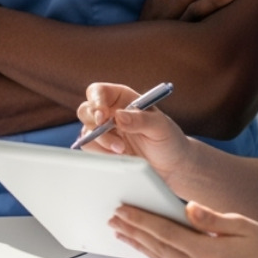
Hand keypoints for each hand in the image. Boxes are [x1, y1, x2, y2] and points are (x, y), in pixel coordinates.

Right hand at [75, 82, 192, 181]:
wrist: (172, 166)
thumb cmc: (169, 140)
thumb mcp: (160, 127)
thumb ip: (140, 120)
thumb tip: (119, 117)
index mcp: (123, 99)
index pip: (99, 91)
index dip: (96, 100)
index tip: (102, 115)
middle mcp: (111, 112)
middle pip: (86, 110)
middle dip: (94, 122)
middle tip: (106, 130)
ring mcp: (105, 131)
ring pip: (87, 131)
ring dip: (102, 141)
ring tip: (122, 149)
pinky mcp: (103, 149)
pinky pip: (90, 148)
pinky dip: (101, 153)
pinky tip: (119, 155)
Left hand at [109, 201, 257, 257]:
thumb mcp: (244, 226)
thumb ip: (212, 218)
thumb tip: (187, 208)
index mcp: (210, 254)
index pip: (165, 233)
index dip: (141, 220)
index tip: (123, 210)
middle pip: (158, 248)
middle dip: (134, 231)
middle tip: (114, 219)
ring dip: (141, 245)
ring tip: (123, 232)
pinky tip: (149, 249)